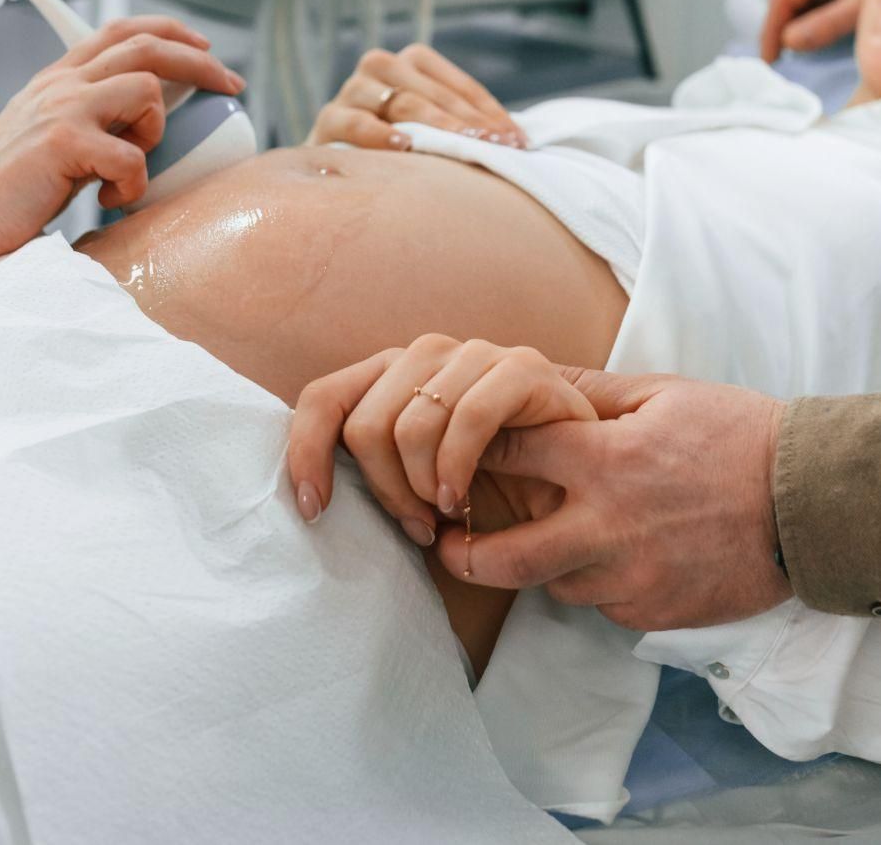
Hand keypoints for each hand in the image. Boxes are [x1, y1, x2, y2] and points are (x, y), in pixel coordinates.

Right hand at [0, 16, 243, 267]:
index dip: (172, 32)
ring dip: (155, 131)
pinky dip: (132, 184)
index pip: (122, 30)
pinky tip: (108, 199)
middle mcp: (61, 84)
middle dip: (200, 61)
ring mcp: (61, 109)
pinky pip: (130, 156)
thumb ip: (95, 121)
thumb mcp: (53, 139)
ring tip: (130, 167)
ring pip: (146, 90)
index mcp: (59, 79)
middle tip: (230, 85)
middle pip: (147, 46)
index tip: (206, 49)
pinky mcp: (62, 143)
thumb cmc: (5, 190)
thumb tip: (149, 121)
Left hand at [288, 335, 593, 548]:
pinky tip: (460, 499)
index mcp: (391, 374)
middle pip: (364, 424)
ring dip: (421, 486)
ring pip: (410, 424)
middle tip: (415, 525)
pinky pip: (468, 417)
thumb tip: (307, 493)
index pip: (323, 398)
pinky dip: (456, 467)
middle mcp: (427, 354)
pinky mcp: (523, 367)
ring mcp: (475, 355)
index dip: (306, 453)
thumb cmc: (489, 487)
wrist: (574, 481)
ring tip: (443, 514)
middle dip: (384, 490)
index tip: (314, 510)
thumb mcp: (414, 482)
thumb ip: (372, 470)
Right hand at [309, 44, 526, 151]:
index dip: (491, 114)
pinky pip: (354, 122)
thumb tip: (519, 140)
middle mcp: (381, 66)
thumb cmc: (394, 146)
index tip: (519, 143)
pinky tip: (404, 146)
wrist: (334, 164)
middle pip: (434, 93)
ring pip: (400, 101)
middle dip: (469, 123)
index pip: (460, 86)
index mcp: (412, 61)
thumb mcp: (430, 130)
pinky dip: (380, 134)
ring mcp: (353, 90)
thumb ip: (463, 126)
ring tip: (463, 144)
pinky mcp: (329, 119)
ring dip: (436, 125)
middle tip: (497, 148)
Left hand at [441, 369, 793, 630]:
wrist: (813, 501)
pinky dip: (598, 584)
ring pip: (553, 586)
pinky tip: (619, 556)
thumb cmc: (739, 435)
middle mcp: (608, 528)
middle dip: (461, 553)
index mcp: (606, 460)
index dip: (469, 450)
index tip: (449, 455)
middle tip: (444, 541)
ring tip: (549, 538)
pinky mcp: (654, 615)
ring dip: (542, 565)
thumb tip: (531, 374)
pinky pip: (603, 606)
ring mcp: (631, 580)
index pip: (506, 453)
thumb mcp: (662, 394)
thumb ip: (589, 391)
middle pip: (502, 559)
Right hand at [758, 0, 879, 61]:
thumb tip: (789, 42)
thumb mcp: (864, 6)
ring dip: (798, 33)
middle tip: (779, 68)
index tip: (770, 61)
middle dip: (782, 33)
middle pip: (788, 2)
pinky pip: (816, 10)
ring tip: (794, 64)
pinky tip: (815, 51)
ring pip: (800, 8)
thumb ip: (828, 24)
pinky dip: (813, 30)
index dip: (771, 29)